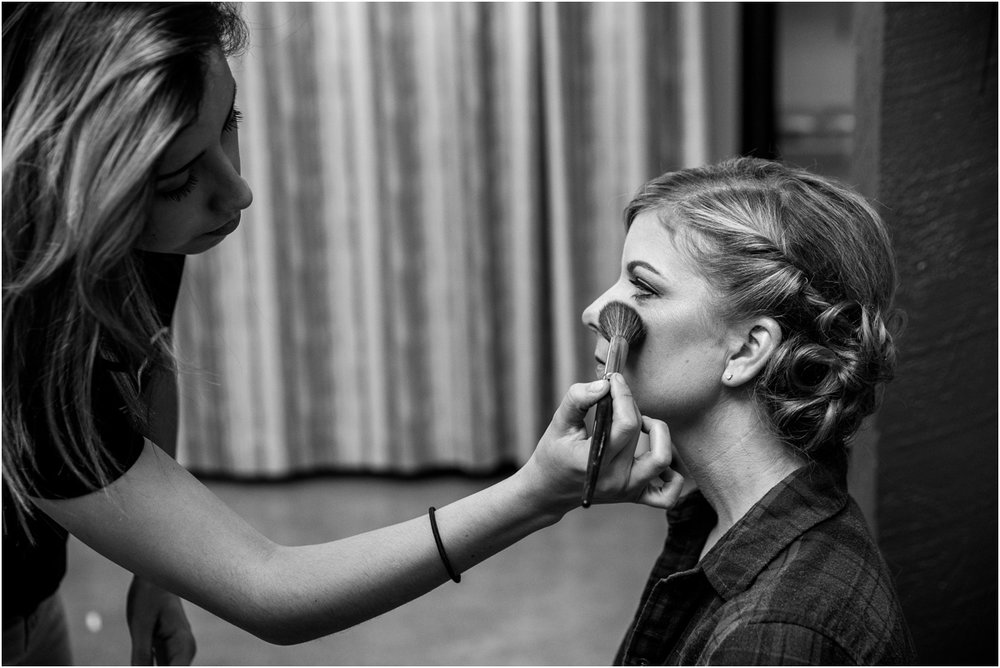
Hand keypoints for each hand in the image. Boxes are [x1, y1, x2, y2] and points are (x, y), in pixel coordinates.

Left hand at [126, 576, 195, 664]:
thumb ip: (141, 655)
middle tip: (138, 660)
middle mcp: (184, 650)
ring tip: (138, 658)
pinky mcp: (165, 648)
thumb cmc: (149, 594)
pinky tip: (139, 664)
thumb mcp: (140, 626)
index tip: (141, 667)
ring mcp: (176, 650)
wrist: (153, 573)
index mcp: (183, 644)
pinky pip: (159, 667)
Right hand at [521, 373, 684, 512]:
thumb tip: (606, 384)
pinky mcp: (635, 496)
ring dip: (658, 434)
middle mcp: (613, 479)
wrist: (549, 491)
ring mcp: (627, 490)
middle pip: (640, 433)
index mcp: (592, 462)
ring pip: (662, 460)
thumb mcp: (558, 422)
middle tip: (616, 399)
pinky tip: (654, 455)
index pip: (626, 425)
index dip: (624, 395)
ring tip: (641, 424)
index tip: (614, 380)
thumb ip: (578, 398)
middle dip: (631, 406)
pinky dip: (672, 476)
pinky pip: (668, 494)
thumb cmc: (552, 453)